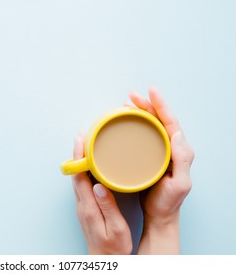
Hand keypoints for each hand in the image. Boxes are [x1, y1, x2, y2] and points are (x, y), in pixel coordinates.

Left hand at [72, 133, 131, 254]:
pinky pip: (81, 183)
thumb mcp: (115, 228)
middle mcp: (81, 204)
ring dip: (79, 160)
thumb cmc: (113, 247)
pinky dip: (83, 170)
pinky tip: (90, 165)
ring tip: (85, 144)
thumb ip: (107, 207)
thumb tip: (98, 185)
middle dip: (77, 152)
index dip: (79, 156)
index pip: (79, 176)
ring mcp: (82, 206)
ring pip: (77, 177)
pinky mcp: (86, 207)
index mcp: (88, 207)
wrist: (104, 260)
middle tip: (82, 135)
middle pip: (75, 173)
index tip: (81, 139)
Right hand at [126, 87, 194, 253]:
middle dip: (146, 105)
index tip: (150, 92)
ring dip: (139, 112)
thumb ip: (182, 159)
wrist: (159, 215)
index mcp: (180, 150)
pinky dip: (134, 125)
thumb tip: (176, 132)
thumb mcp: (180, 183)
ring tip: (126, 104)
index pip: (170, 121)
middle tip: (131, 97)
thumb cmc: (168, 202)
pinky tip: (126, 122)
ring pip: (150, 125)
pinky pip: (143, 135)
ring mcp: (159, 151)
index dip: (161, 105)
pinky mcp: (149, 156)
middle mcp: (171, 148)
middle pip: (159, 120)